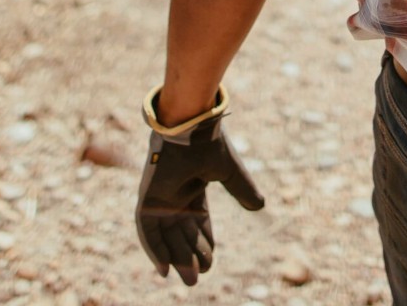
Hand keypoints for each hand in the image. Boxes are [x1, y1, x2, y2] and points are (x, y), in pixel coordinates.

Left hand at [135, 106, 264, 284]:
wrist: (191, 127)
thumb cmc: (209, 143)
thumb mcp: (230, 173)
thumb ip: (242, 190)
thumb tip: (260, 207)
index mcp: (192, 187)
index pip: (197, 222)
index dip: (204, 242)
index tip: (211, 261)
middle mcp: (174, 194)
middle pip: (181, 233)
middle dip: (190, 257)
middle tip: (198, 278)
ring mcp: (159, 196)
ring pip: (166, 236)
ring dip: (176, 257)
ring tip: (190, 278)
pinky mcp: (146, 197)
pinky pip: (147, 229)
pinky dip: (154, 249)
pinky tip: (164, 268)